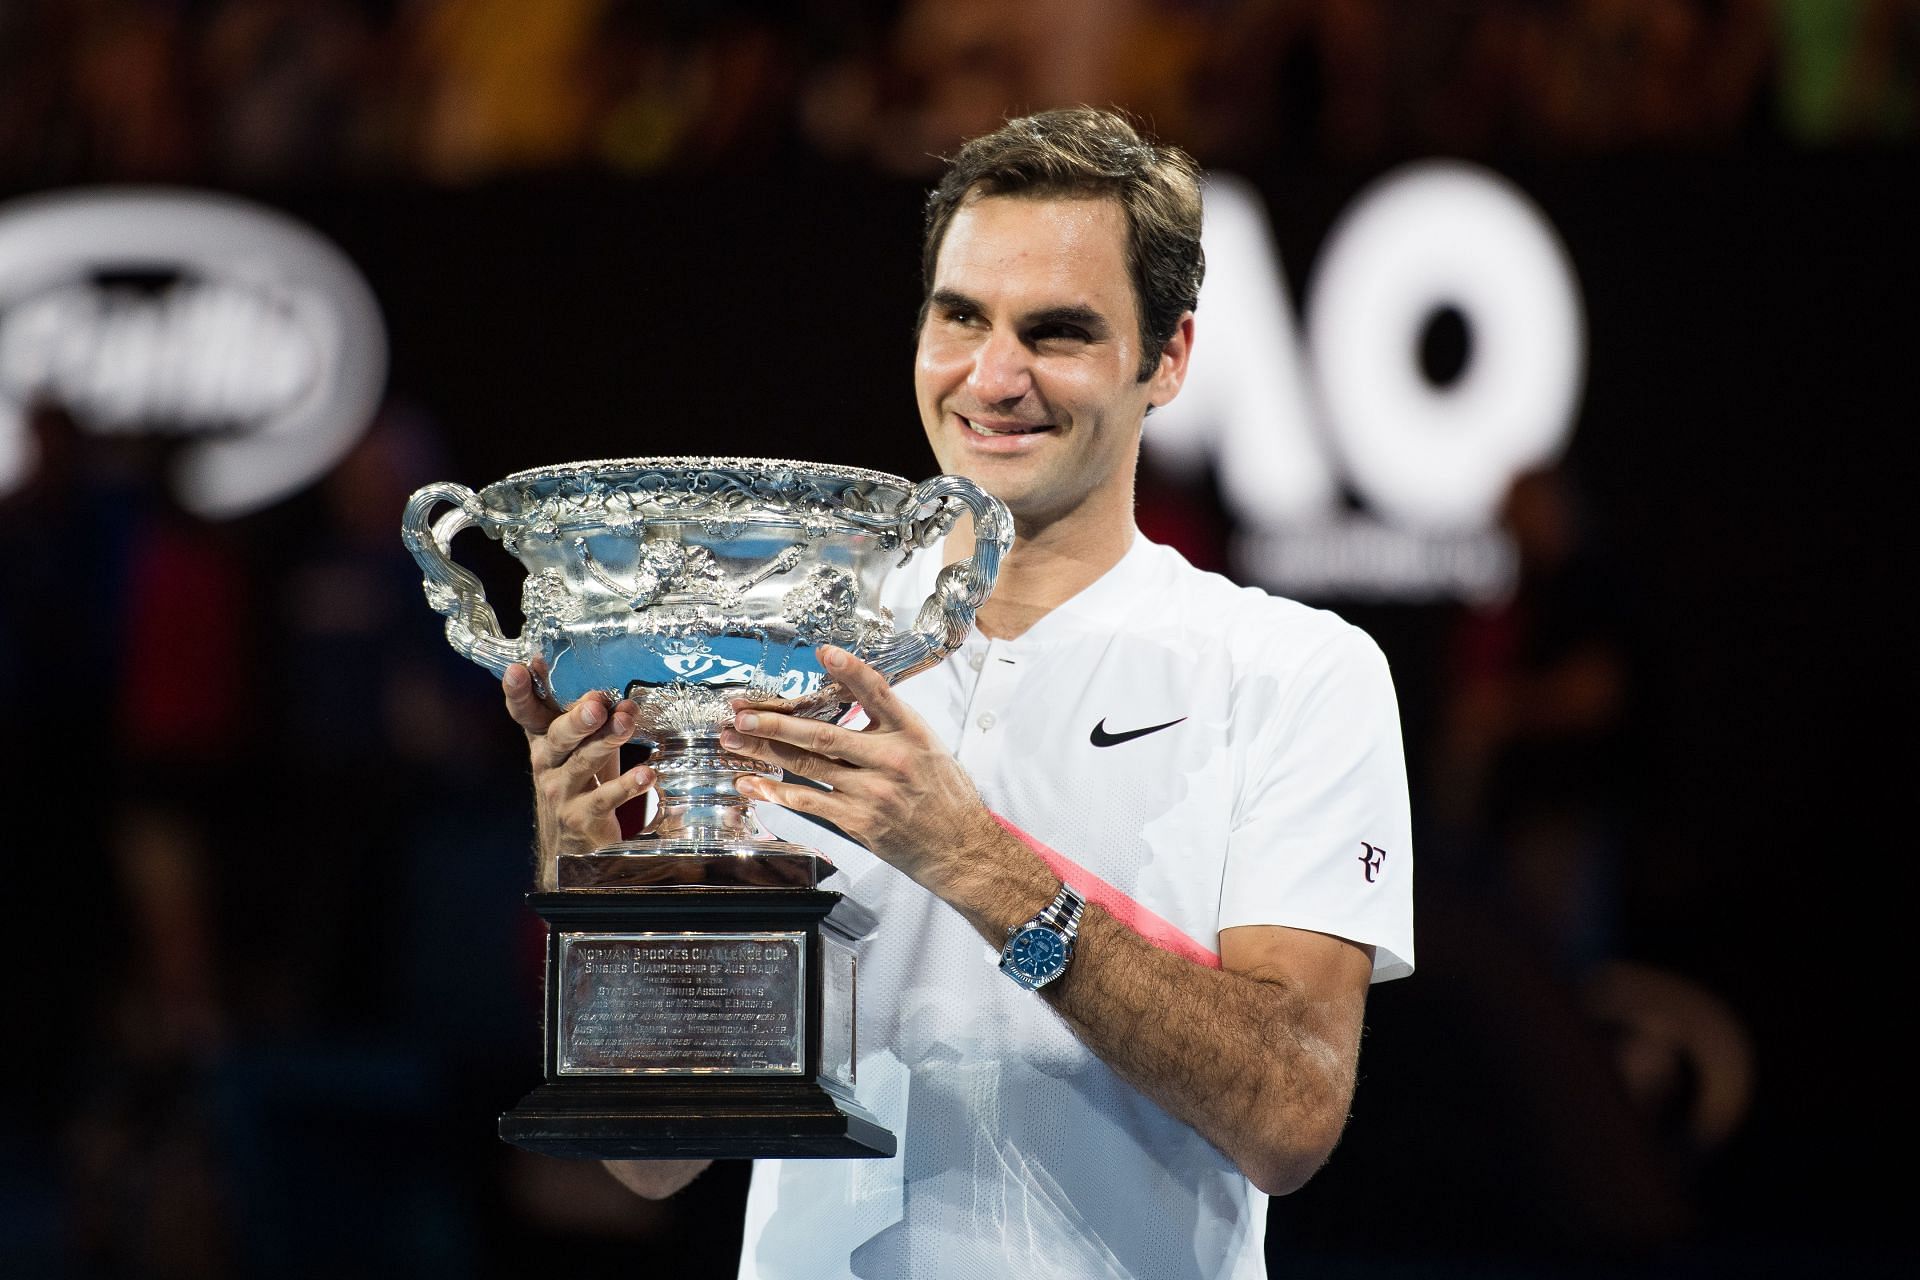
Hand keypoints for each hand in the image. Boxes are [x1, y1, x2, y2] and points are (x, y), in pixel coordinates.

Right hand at [503, 657, 655, 883]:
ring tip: (627, 724)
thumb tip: (582, 679)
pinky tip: (646, 774)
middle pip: (558, 737)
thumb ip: (578, 708)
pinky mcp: (582, 817)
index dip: (518, 691)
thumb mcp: (574, 742)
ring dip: (607, 741)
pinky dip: (627, 785)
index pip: (525, 712)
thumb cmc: (578, 779)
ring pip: (584, 763)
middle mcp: (546, 763)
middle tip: (596, 705)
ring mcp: (561, 792)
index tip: (518, 669)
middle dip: (577, 719)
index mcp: (542, 739)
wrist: (570, 842)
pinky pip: (605, 799)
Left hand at [720, 645, 1002, 895]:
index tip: (824, 652)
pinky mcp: (859, 821)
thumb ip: (891, 725)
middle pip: (824, 734)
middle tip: (741, 712)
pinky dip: (776, 791)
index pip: (878, 693)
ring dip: (764, 751)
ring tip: (734, 739)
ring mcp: (872, 793)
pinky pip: (809, 802)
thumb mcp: (928, 747)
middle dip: (776, 721)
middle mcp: (891, 760)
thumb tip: (850, 700)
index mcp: (912, 733)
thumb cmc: (944, 796)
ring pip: (807, 766)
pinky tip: (752, 782)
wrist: (960, 848)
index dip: (850, 670)